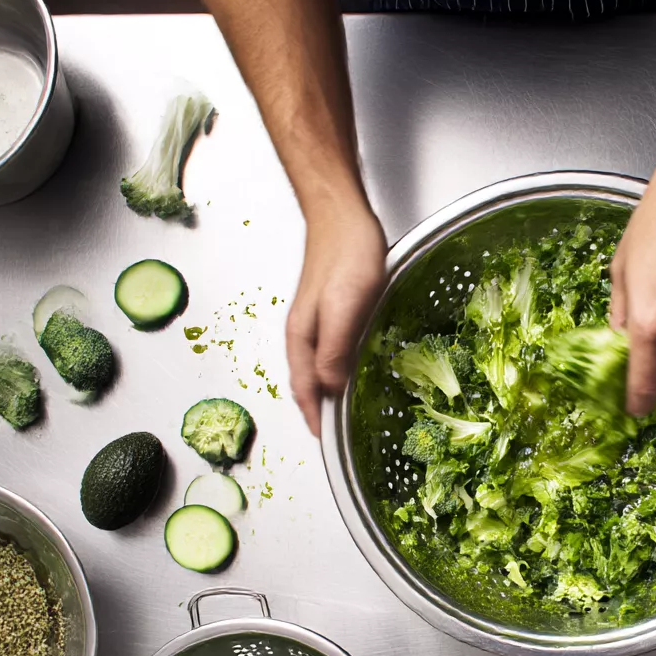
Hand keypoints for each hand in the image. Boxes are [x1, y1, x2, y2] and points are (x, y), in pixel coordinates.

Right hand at [286, 205, 386, 436]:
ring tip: (347, 411)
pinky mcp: (330, 310)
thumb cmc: (345, 255)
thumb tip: (332, 388)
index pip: (304, 390)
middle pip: (307, 383)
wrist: (342, 214)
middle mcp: (303, 334)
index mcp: (301, 338)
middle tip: (340, 434)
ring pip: (317, 368)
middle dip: (320, 410)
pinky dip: (339, 369)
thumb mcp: (343, 308)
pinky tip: (354, 369)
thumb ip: (333, 350)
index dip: (316, 418)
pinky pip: (330, 351)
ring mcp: (315, 321)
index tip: (327, 442)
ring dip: (329, 391)